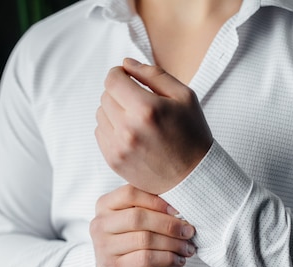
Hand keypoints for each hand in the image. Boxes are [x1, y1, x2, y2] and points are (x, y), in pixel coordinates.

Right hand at [89, 184, 196, 266]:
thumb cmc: (129, 241)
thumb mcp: (132, 220)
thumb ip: (149, 208)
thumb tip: (182, 207)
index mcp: (104, 205)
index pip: (130, 193)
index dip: (157, 200)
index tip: (178, 210)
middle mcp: (100, 225)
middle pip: (138, 217)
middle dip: (169, 224)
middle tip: (190, 231)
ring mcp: (104, 248)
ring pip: (145, 240)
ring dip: (173, 244)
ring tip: (189, 248)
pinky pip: (146, 259)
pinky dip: (168, 259)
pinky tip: (179, 260)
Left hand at [95, 58, 212, 194]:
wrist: (193, 176)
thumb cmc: (192, 134)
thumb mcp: (184, 96)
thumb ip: (153, 74)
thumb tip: (126, 63)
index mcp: (146, 109)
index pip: (112, 79)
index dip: (119, 74)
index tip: (128, 78)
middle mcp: (128, 128)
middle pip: (105, 96)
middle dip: (119, 93)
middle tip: (138, 102)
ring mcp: (118, 147)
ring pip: (100, 114)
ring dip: (114, 111)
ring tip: (136, 120)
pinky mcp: (113, 160)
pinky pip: (100, 133)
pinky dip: (112, 129)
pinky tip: (131, 134)